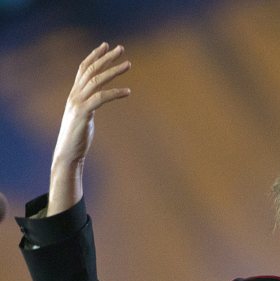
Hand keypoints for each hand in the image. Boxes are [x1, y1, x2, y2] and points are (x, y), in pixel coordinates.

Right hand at [48, 43, 130, 215]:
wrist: (68, 153)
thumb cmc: (78, 137)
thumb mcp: (84, 116)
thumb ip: (90, 105)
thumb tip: (99, 100)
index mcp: (75, 94)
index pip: (84, 69)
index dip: (94, 56)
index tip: (106, 46)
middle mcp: (74, 95)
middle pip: (91, 70)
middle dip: (106, 57)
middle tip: (121, 48)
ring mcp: (77, 103)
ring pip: (96, 80)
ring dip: (113, 71)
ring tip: (128, 64)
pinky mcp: (83, 113)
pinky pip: (101, 98)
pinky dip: (115, 93)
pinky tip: (128, 92)